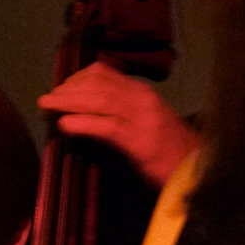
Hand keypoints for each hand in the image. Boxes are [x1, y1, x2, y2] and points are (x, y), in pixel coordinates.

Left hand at [38, 61, 200, 188]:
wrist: (198, 169)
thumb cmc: (171, 152)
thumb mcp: (147, 125)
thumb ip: (123, 115)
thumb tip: (90, 114)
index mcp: (143, 94)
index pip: (106, 74)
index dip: (78, 78)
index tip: (61, 87)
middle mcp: (142, 100)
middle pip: (98, 85)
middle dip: (68, 90)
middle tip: (47, 98)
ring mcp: (141, 119)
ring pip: (99, 101)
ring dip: (69, 103)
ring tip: (47, 106)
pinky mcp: (139, 141)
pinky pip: (106, 127)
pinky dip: (82, 123)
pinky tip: (64, 126)